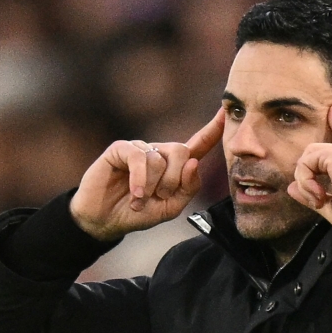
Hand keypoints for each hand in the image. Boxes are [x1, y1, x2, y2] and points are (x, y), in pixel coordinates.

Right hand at [70, 109, 224, 240]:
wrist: (105, 221)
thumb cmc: (138, 213)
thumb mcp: (170, 207)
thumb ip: (188, 189)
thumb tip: (195, 163)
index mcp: (175, 166)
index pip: (198, 144)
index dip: (213, 129)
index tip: (226, 111)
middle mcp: (159, 152)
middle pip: (182, 151)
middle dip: (174, 180)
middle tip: (160, 197)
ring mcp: (140, 149)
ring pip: (159, 159)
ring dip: (152, 186)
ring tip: (140, 200)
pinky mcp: (120, 149)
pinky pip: (139, 158)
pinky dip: (140, 180)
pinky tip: (136, 195)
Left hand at [287, 105, 331, 235]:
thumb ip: (311, 195)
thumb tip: (291, 188)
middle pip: (314, 150)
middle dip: (306, 174)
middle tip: (318, 198)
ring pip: (307, 156)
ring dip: (306, 180)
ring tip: (319, 198)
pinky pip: (306, 162)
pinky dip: (307, 181)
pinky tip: (319, 195)